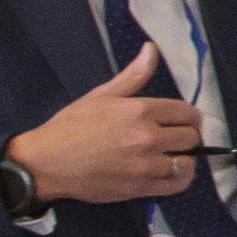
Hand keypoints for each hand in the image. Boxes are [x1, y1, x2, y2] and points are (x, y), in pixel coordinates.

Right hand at [10, 45, 207, 207]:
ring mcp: (144, 164)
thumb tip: (151, 49)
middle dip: (186, 136)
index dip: (188, 117)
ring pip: (187, 161)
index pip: (186, 113)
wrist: (46, 162)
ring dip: (183, 157)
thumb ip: (133, 75)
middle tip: (174, 138)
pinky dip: (180, 178)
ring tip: (172, 155)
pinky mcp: (139, 187)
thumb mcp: (101, 95)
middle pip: (190, 136)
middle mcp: (146, 136)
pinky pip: (176, 185)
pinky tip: (172, 172)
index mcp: (139, 110)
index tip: (183, 121)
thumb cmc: (70, 127)